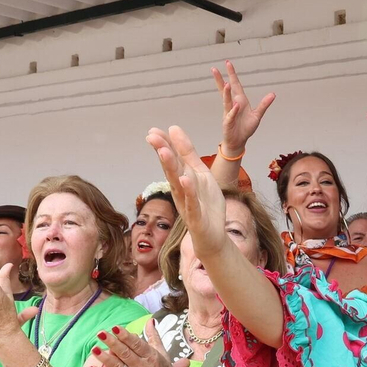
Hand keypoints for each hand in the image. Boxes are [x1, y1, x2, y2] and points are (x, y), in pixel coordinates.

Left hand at [89, 320, 189, 366]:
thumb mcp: (164, 353)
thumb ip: (154, 336)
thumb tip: (150, 321)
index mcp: (151, 357)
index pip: (136, 344)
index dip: (125, 336)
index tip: (115, 327)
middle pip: (125, 353)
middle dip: (112, 343)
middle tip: (100, 333)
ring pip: (117, 366)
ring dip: (105, 357)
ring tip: (94, 349)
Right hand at [147, 125, 230, 263]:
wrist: (213, 236)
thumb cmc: (206, 205)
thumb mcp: (200, 174)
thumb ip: (188, 153)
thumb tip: (174, 129)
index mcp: (182, 178)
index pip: (172, 159)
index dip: (164, 145)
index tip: (153, 131)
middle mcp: (181, 190)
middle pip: (171, 169)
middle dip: (163, 152)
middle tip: (152, 137)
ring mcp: (187, 204)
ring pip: (177, 184)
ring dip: (171, 168)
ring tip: (165, 152)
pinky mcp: (196, 217)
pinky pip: (192, 203)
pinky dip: (189, 192)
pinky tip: (185, 180)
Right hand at [212, 61, 274, 155]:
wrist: (239, 142)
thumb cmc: (246, 128)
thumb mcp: (257, 115)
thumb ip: (264, 104)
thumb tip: (273, 94)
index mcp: (240, 101)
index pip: (235, 85)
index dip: (232, 74)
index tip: (228, 63)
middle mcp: (232, 105)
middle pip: (226, 90)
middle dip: (221, 79)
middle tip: (214, 69)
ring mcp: (229, 113)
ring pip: (226, 101)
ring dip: (226, 93)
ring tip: (226, 83)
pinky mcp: (228, 123)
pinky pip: (231, 116)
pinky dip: (233, 111)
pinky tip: (236, 105)